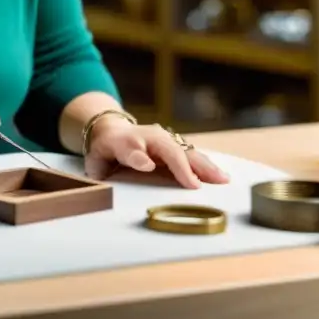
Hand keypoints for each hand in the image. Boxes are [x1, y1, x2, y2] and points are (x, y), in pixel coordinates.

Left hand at [84, 118, 229, 188]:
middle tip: (197, 186)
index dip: (138, 158)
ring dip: (204, 166)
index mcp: (125, 142)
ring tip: (221, 180)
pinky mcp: (176, 147)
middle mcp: (150, 137)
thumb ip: (104, 166)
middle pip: (168, 150)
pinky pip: (192, 156)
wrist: (112, 132)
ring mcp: (166, 140)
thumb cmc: (105, 152)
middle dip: (184, 166)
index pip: (130, 149)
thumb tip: (141, 165)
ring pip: (186, 152)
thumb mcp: (96, 160)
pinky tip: (220, 176)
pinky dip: (206, 166)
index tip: (148, 166)